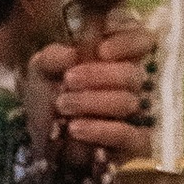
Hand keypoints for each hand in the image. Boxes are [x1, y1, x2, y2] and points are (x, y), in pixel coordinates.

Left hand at [24, 28, 156, 182]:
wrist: (41, 142)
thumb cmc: (48, 98)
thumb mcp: (41, 72)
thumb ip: (52, 57)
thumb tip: (71, 54)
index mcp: (118, 56)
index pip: (142, 40)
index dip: (128, 42)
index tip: (102, 51)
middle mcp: (132, 83)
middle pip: (133, 73)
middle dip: (99, 75)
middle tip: (69, 80)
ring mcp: (137, 113)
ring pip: (128, 102)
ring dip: (92, 102)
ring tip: (62, 105)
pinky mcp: (135, 143)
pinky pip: (129, 135)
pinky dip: (102, 130)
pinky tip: (76, 128)